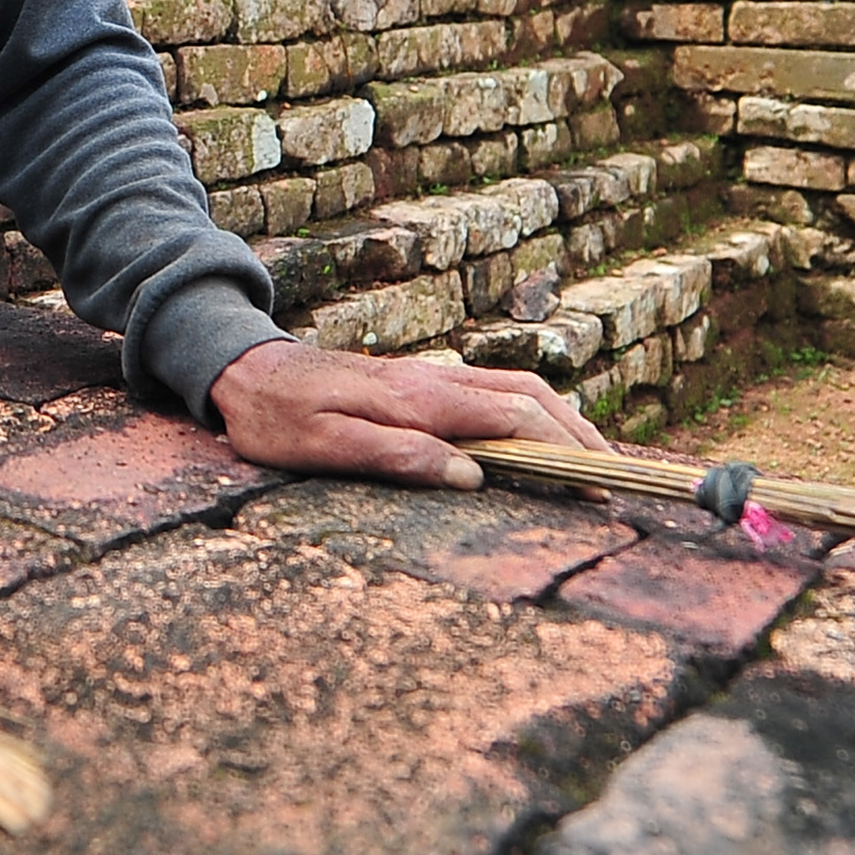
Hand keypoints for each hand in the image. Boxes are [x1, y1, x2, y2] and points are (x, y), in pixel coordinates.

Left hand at [206, 340, 609, 488]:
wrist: (242, 371)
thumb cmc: (276, 417)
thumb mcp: (322, 447)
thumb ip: (396, 457)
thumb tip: (469, 475)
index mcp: (419, 396)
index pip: (514, 416)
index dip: (562, 449)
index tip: (595, 484)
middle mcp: (433, 378)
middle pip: (528, 397)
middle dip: (577, 435)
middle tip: (612, 477)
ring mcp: (429, 377)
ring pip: (514, 388)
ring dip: (558, 420)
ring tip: (587, 459)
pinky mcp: (419, 383)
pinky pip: (490, 393)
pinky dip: (528, 414)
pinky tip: (534, 438)